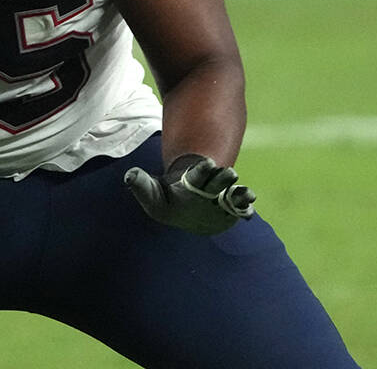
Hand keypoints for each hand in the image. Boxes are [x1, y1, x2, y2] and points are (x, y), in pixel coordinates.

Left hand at [124, 154, 255, 234]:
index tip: (207, 163)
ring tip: (247, 194)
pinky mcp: (231, 212)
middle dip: (223, 176)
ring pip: (233, 193)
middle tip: (229, 173)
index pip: (198, 172)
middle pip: (218, 179)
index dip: (203, 168)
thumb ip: (141, 185)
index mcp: (192, 180)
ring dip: (240, 192)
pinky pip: (241, 210)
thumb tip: (129, 175)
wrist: (185, 212)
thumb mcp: (152, 196)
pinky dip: (245, 210)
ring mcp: (222, 199)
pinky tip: (248, 214)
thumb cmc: (167, 202)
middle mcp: (210, 186)